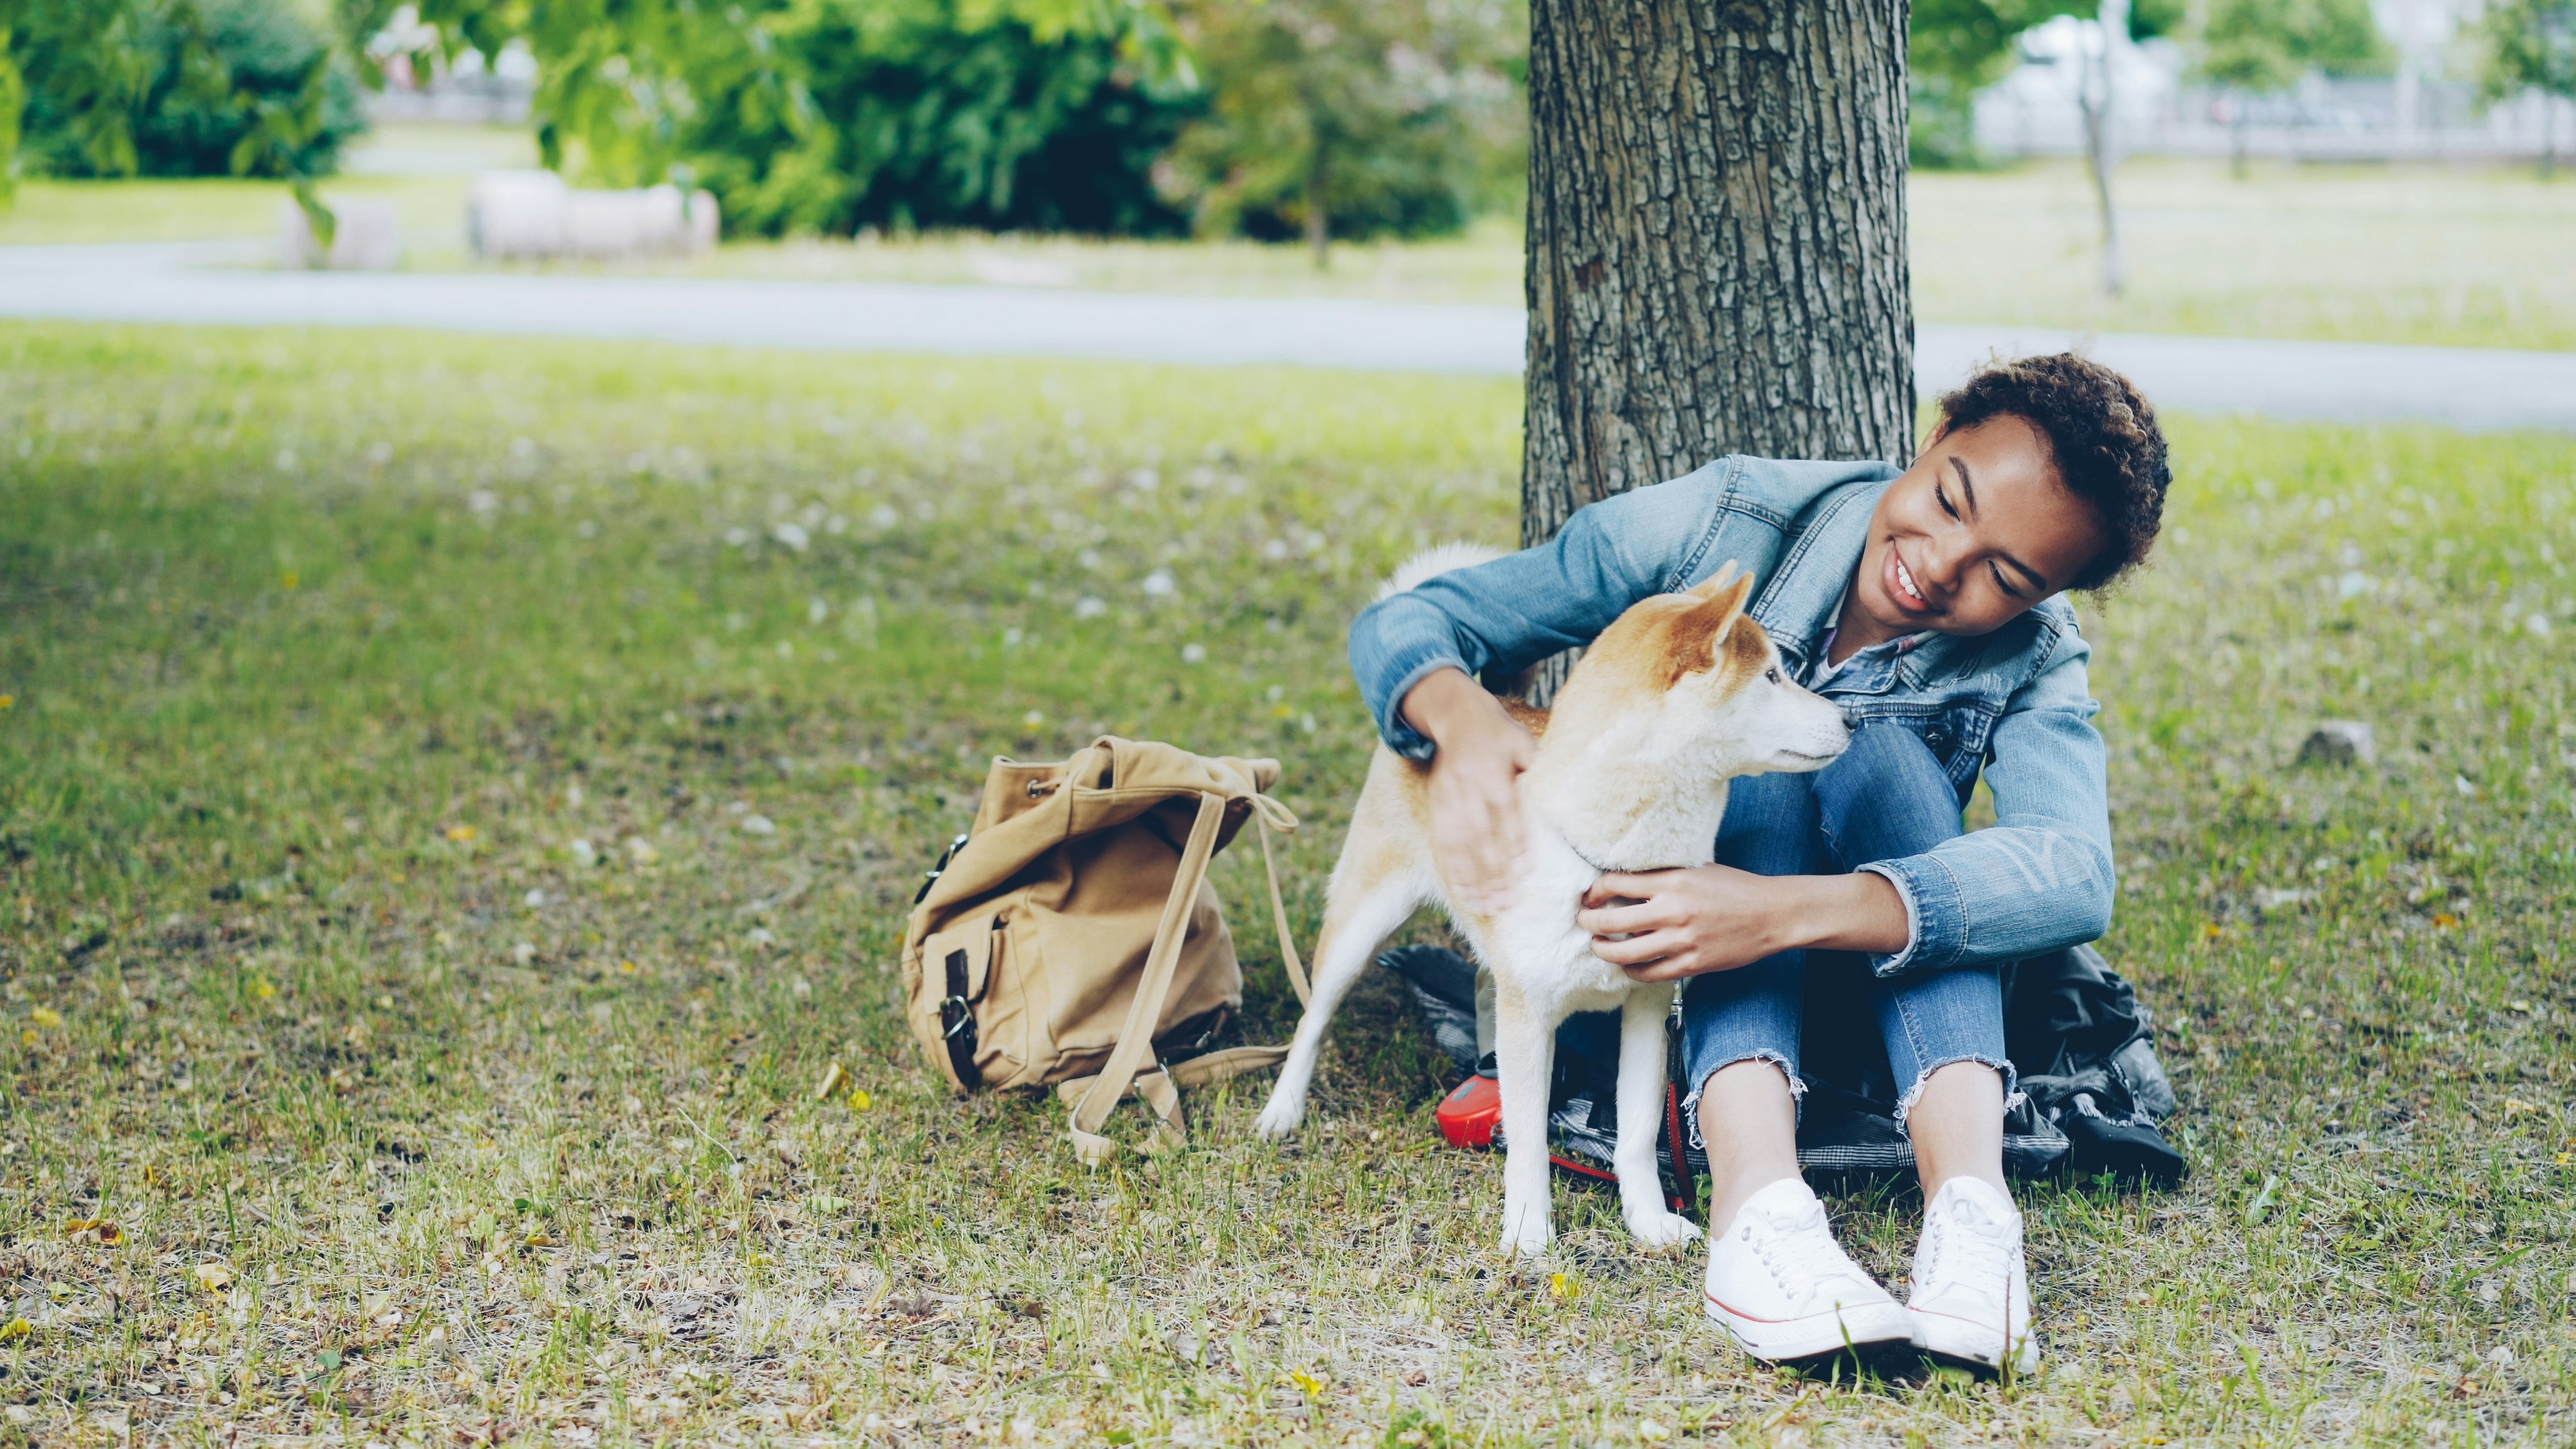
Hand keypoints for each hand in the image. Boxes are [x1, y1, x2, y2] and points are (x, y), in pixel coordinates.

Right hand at [1401, 668, 1536, 911]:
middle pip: (1478, 835)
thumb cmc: (1498, 732)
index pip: (1504, 811)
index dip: (1514, 841)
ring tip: (1487, 905)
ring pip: (1458, 844)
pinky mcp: (1436, 804)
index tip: (1526, 870)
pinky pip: (1443, 842)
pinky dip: (1453, 869)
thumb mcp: (1523, 740)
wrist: (1454, 714)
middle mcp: (1466, 785)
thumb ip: (1537, 765)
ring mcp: (1447, 797)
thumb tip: (1562, 794)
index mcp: (1491, 769)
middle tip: (1506, 901)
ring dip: (1471, 878)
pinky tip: (1464, 892)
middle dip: (1491, 871)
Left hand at [1576, 867, 1912, 981]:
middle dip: (1589, 923)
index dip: (1594, 892)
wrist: (1772, 914)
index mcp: (1671, 881)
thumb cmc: (1734, 888)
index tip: (1589, 897)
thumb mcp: (1695, 869)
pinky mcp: (1692, 964)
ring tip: (1599, 946)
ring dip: (1604, 950)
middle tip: (1584, 923)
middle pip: (1611, 921)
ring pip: (1625, 952)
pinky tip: (1627, 965)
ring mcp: (1681, 940)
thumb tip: (1624, 881)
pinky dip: (1631, 970)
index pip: (1614, 884)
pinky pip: (1650, 973)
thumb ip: (1661, 876)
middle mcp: (1672, 910)